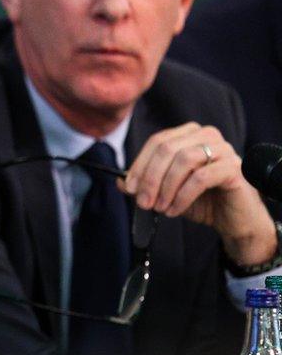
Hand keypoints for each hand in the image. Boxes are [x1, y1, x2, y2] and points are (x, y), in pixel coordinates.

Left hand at [124, 122, 275, 265]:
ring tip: (160, 207)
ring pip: (184, 160)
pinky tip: (174, 210)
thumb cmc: (201, 201)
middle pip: (167, 149)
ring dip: (166, 187)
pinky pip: (201, 177)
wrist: (233, 220)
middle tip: (143, 202)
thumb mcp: (167, 191)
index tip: (129, 187)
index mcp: (189, 134)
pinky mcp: (234, 168)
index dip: (139, 164)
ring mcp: (223, 149)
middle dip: (150, 178)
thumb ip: (145, 184)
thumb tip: (120, 182)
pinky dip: (182, 195)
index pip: (157, 142)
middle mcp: (207, 135)